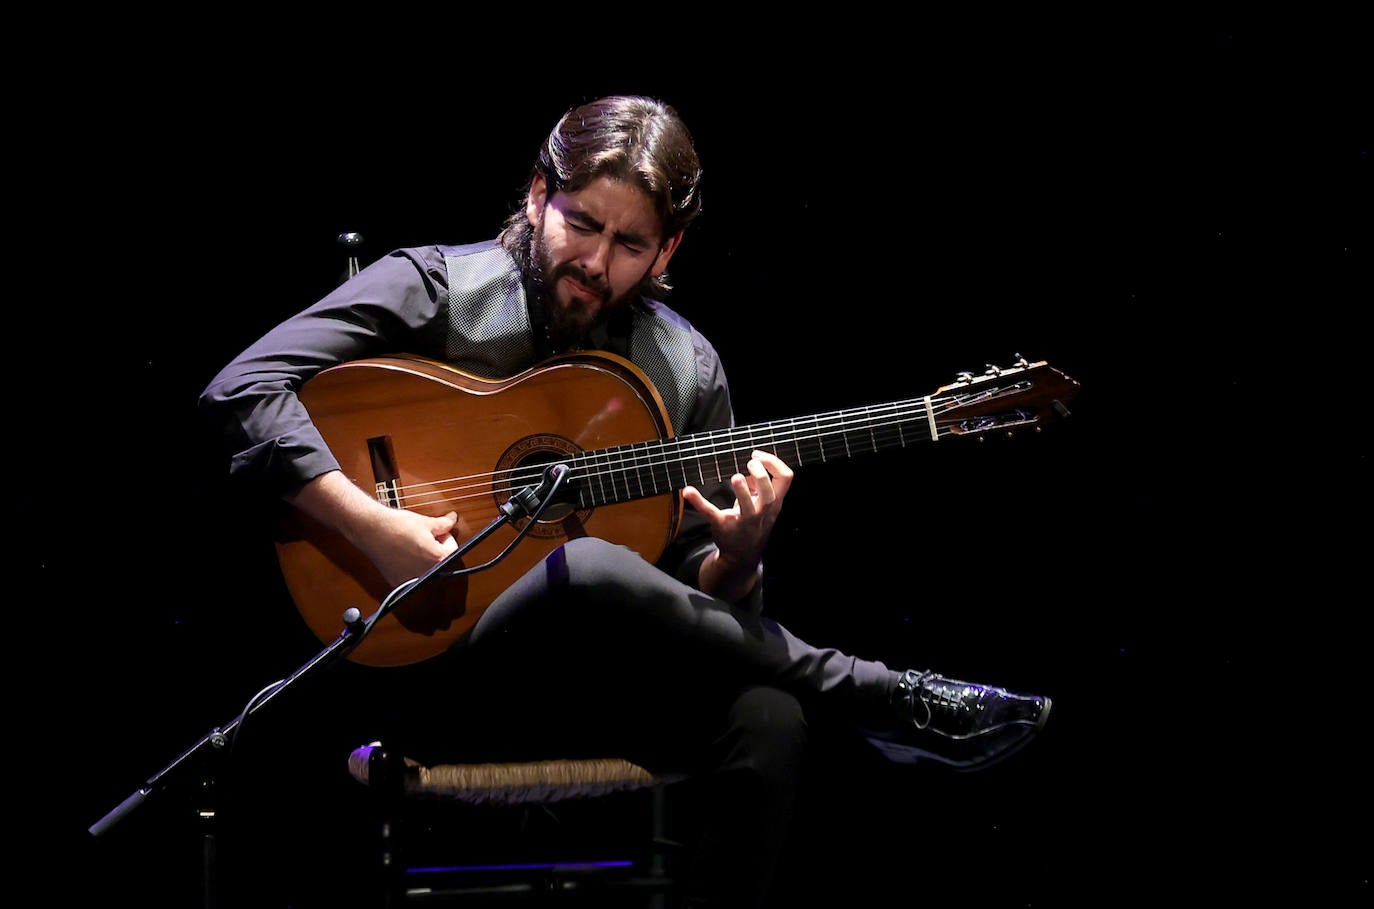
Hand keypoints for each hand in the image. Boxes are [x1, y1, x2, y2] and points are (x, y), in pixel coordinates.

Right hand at [354, 506, 460, 588]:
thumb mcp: (426, 522)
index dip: (445, 537)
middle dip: (436, 548)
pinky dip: (410, 566)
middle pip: (440, 561)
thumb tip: (453, 520)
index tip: (437, 532)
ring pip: (426, 569)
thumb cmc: (397, 526)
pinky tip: (402, 553)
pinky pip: (411, 575)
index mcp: (438, 559)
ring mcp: (412, 580)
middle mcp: (427, 574)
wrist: (371, 530)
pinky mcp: (398, 582)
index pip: (453, 549)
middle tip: (424, 537)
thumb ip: (444, 524)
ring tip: (412, 544)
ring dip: (424, 558)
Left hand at [683, 449, 792, 589]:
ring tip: (735, 477)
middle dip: (761, 475)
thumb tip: (751, 465)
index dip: (773, 463)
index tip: (757, 455)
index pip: (785, 478)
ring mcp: (743, 520)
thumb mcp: (762, 504)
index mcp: (773, 502)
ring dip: (742, 491)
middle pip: (770, 493)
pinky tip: (688, 491)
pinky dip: (698, 501)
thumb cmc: (753, 523)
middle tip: (749, 464)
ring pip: (748, 507)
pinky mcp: (722, 525)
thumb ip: (758, 484)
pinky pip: (711, 513)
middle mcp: (762, 512)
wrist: (742, 555)